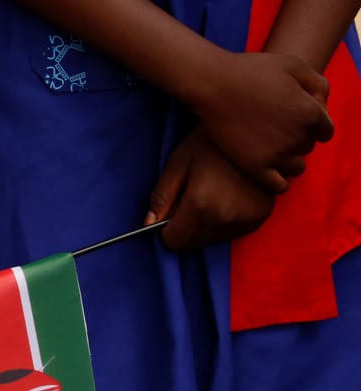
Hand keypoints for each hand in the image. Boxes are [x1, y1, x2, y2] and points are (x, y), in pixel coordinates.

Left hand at [148, 130, 277, 250]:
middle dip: (185, 229)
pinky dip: (225, 222)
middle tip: (191, 200)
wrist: (258, 127)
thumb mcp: (178, 162)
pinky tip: (229, 197)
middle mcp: (225, 218)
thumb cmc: (210, 141)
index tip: (169, 215)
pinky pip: (233, 232)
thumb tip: (149, 223)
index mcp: (201, 205)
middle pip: (193, 244)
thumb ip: (161, 195)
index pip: (174, 242)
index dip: (166, 232)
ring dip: (206, 226)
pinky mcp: (262, 215)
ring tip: (213, 195)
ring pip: (213, 239)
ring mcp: (247, 218)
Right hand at [190, 49, 332, 193]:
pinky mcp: (254, 167)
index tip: (292, 118)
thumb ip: (318, 85)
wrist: (214, 84)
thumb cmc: (253, 71)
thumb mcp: (295, 66)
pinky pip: (278, 186)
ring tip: (270, 148)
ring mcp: (276, 155)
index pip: (325, 130)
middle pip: (307, 147)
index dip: (311, 124)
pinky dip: (279, 182)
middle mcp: (298, 137)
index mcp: (312, 113)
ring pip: (296, 168)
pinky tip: (268, 170)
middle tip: (274, 129)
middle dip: (297, 139)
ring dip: (288, 160)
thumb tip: (323, 106)